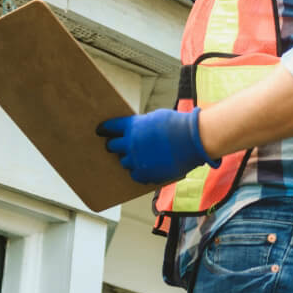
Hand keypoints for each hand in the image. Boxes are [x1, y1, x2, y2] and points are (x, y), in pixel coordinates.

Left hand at [96, 107, 220, 184]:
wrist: (192, 140)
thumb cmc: (176, 125)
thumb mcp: (155, 118)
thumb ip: (141, 125)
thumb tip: (136, 130)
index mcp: (131, 127)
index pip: (110, 127)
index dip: (104, 129)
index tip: (100, 131)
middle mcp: (130, 144)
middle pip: (112, 146)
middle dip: (114, 145)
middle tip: (115, 145)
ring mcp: (137, 161)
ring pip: (123, 162)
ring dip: (128, 159)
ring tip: (136, 156)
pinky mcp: (146, 174)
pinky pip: (135, 175)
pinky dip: (139, 171)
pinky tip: (145, 167)